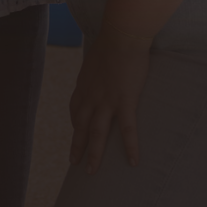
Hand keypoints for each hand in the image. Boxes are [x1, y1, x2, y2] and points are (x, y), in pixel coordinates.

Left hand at [68, 31, 151, 172]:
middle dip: (76, 145)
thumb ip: (96, 71)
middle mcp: (90, 96)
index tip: (76, 134)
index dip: (75, 124)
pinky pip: (127, 129)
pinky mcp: (125, 101)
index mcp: (84, 85)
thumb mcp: (96, 59)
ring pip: (97, 133)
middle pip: (80, 126)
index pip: (75, 110)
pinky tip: (133, 161)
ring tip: (91, 171)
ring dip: (93, 153)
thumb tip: (100, 73)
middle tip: (73, 163)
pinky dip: (130, 147)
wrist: (121, 35)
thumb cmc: (111, 43)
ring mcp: (106, 100)